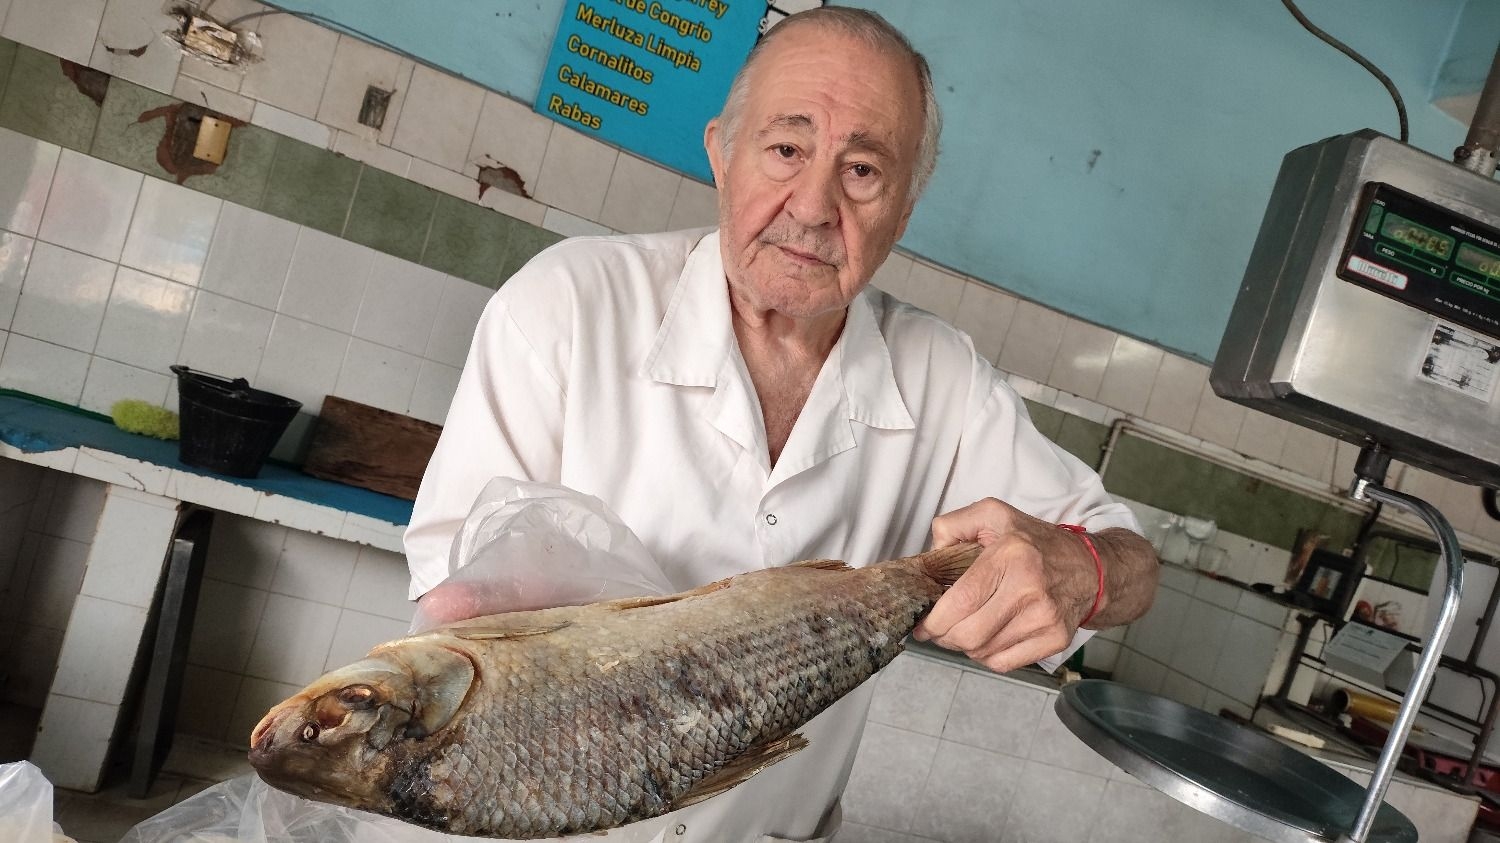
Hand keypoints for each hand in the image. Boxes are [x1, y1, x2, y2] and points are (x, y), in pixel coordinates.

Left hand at [912, 498, 1100, 672]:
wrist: (1091, 568)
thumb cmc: (1036, 543)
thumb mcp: (994, 515)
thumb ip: (954, 524)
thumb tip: (932, 555)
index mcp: (1011, 556)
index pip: (962, 601)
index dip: (935, 620)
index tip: (922, 625)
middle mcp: (1030, 589)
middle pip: (969, 634)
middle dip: (943, 637)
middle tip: (937, 630)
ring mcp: (1045, 618)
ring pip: (983, 652)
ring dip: (964, 646)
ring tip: (963, 629)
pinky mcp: (1055, 640)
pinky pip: (1004, 663)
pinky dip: (987, 656)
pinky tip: (987, 638)